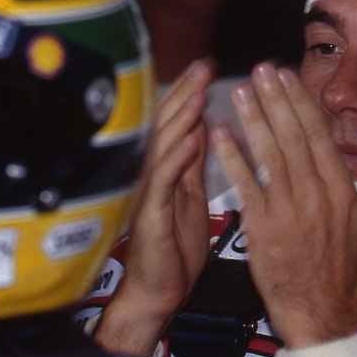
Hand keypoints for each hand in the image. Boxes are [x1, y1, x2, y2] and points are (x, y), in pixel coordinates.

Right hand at [95, 58, 214, 356]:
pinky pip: (164, 181)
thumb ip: (192, 163)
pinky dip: (177, 157)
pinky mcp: (150, 214)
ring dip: (181, 117)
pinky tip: (191, 138)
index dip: (190, 93)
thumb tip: (203, 127)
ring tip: (198, 91)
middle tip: (203, 64)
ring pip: (163, 146)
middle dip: (185, 93)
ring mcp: (148, 193)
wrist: (158, 292)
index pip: (176, 123)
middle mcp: (153, 175)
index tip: (207, 66)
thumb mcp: (189, 196)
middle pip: (167, 125)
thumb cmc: (174, 248)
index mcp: (166, 170)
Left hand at [212, 63, 356, 347]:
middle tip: (261, 70)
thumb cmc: (349, 271)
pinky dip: (232, 159)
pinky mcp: (261, 228)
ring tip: (241, 91)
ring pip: (269, 155)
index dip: (301, 103)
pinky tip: (219, 134)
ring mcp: (287, 210)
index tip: (287, 77)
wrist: (321, 313)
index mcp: (342, 190)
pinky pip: (245, 186)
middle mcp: (315, 194)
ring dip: (253, 120)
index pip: (320, 136)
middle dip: (276, 100)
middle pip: (293, 137)